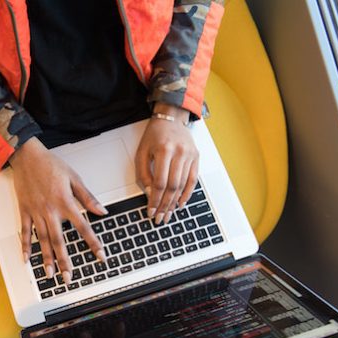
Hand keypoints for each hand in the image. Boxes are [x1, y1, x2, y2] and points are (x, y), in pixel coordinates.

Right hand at [10, 137, 107, 283]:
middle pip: (59, 241)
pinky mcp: (24, 211)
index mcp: (65, 202)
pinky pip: (25, 232)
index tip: (100, 256)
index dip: (93, 243)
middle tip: (69, 277)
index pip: (83, 227)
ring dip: (46, 259)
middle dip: (65, 261)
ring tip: (50, 274)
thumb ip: (87, 197)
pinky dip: (26, 246)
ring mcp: (36, 212)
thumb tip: (101, 211)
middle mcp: (50, 211)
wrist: (26, 156)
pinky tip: (27, 259)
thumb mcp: (74, 178)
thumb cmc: (50, 164)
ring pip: (43, 240)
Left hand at [136, 104, 198, 224]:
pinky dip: (187, 194)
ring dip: (175, 202)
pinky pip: (193, 180)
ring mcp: (190, 155)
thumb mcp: (141, 152)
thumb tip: (149, 193)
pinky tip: (180, 203)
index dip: (155, 199)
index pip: (160, 182)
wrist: (171, 118)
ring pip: (183, 185)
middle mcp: (180, 153)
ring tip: (169, 214)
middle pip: (173, 186)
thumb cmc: (154, 135)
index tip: (151, 211)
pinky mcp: (196, 158)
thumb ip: (143, 173)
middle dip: (165, 205)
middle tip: (160, 218)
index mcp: (164, 150)